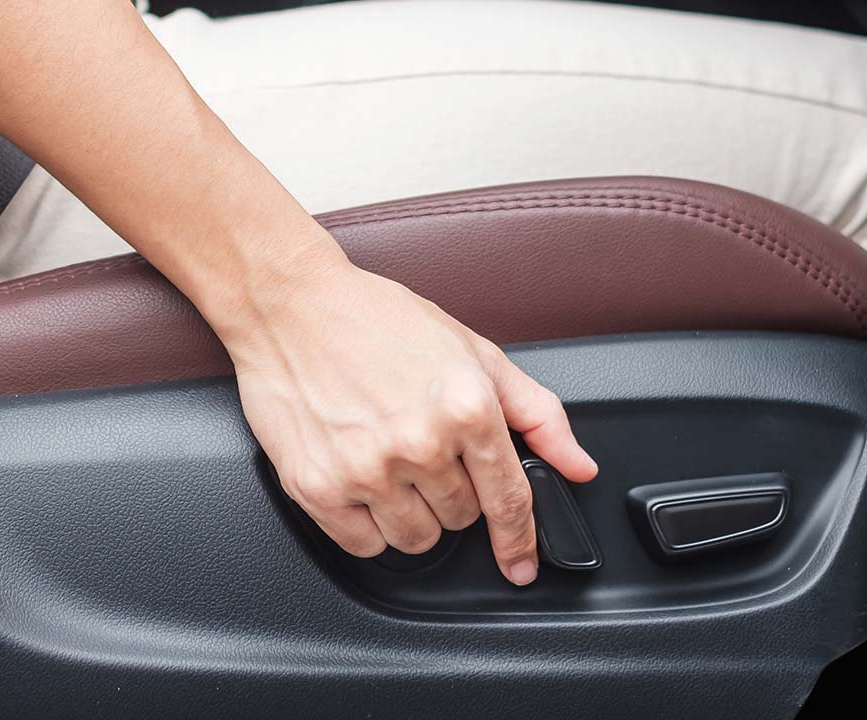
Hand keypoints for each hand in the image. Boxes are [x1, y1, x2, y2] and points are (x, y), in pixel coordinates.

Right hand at [226, 254, 597, 585]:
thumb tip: (577, 464)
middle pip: (462, 518)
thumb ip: (534, 410)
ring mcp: (367, 469)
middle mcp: (420, 442)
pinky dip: (368, 523)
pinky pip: (364, 544)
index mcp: (466, 406)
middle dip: (452, 491)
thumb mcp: (470, 349)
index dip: (520, 537)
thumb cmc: (375, 318)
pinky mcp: (318, 486)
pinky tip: (359, 475)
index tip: (521, 562)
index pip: (510, 498)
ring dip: (411, 512)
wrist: (289, 304)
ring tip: (388, 457)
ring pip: (415, 538)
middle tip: (422, 444)